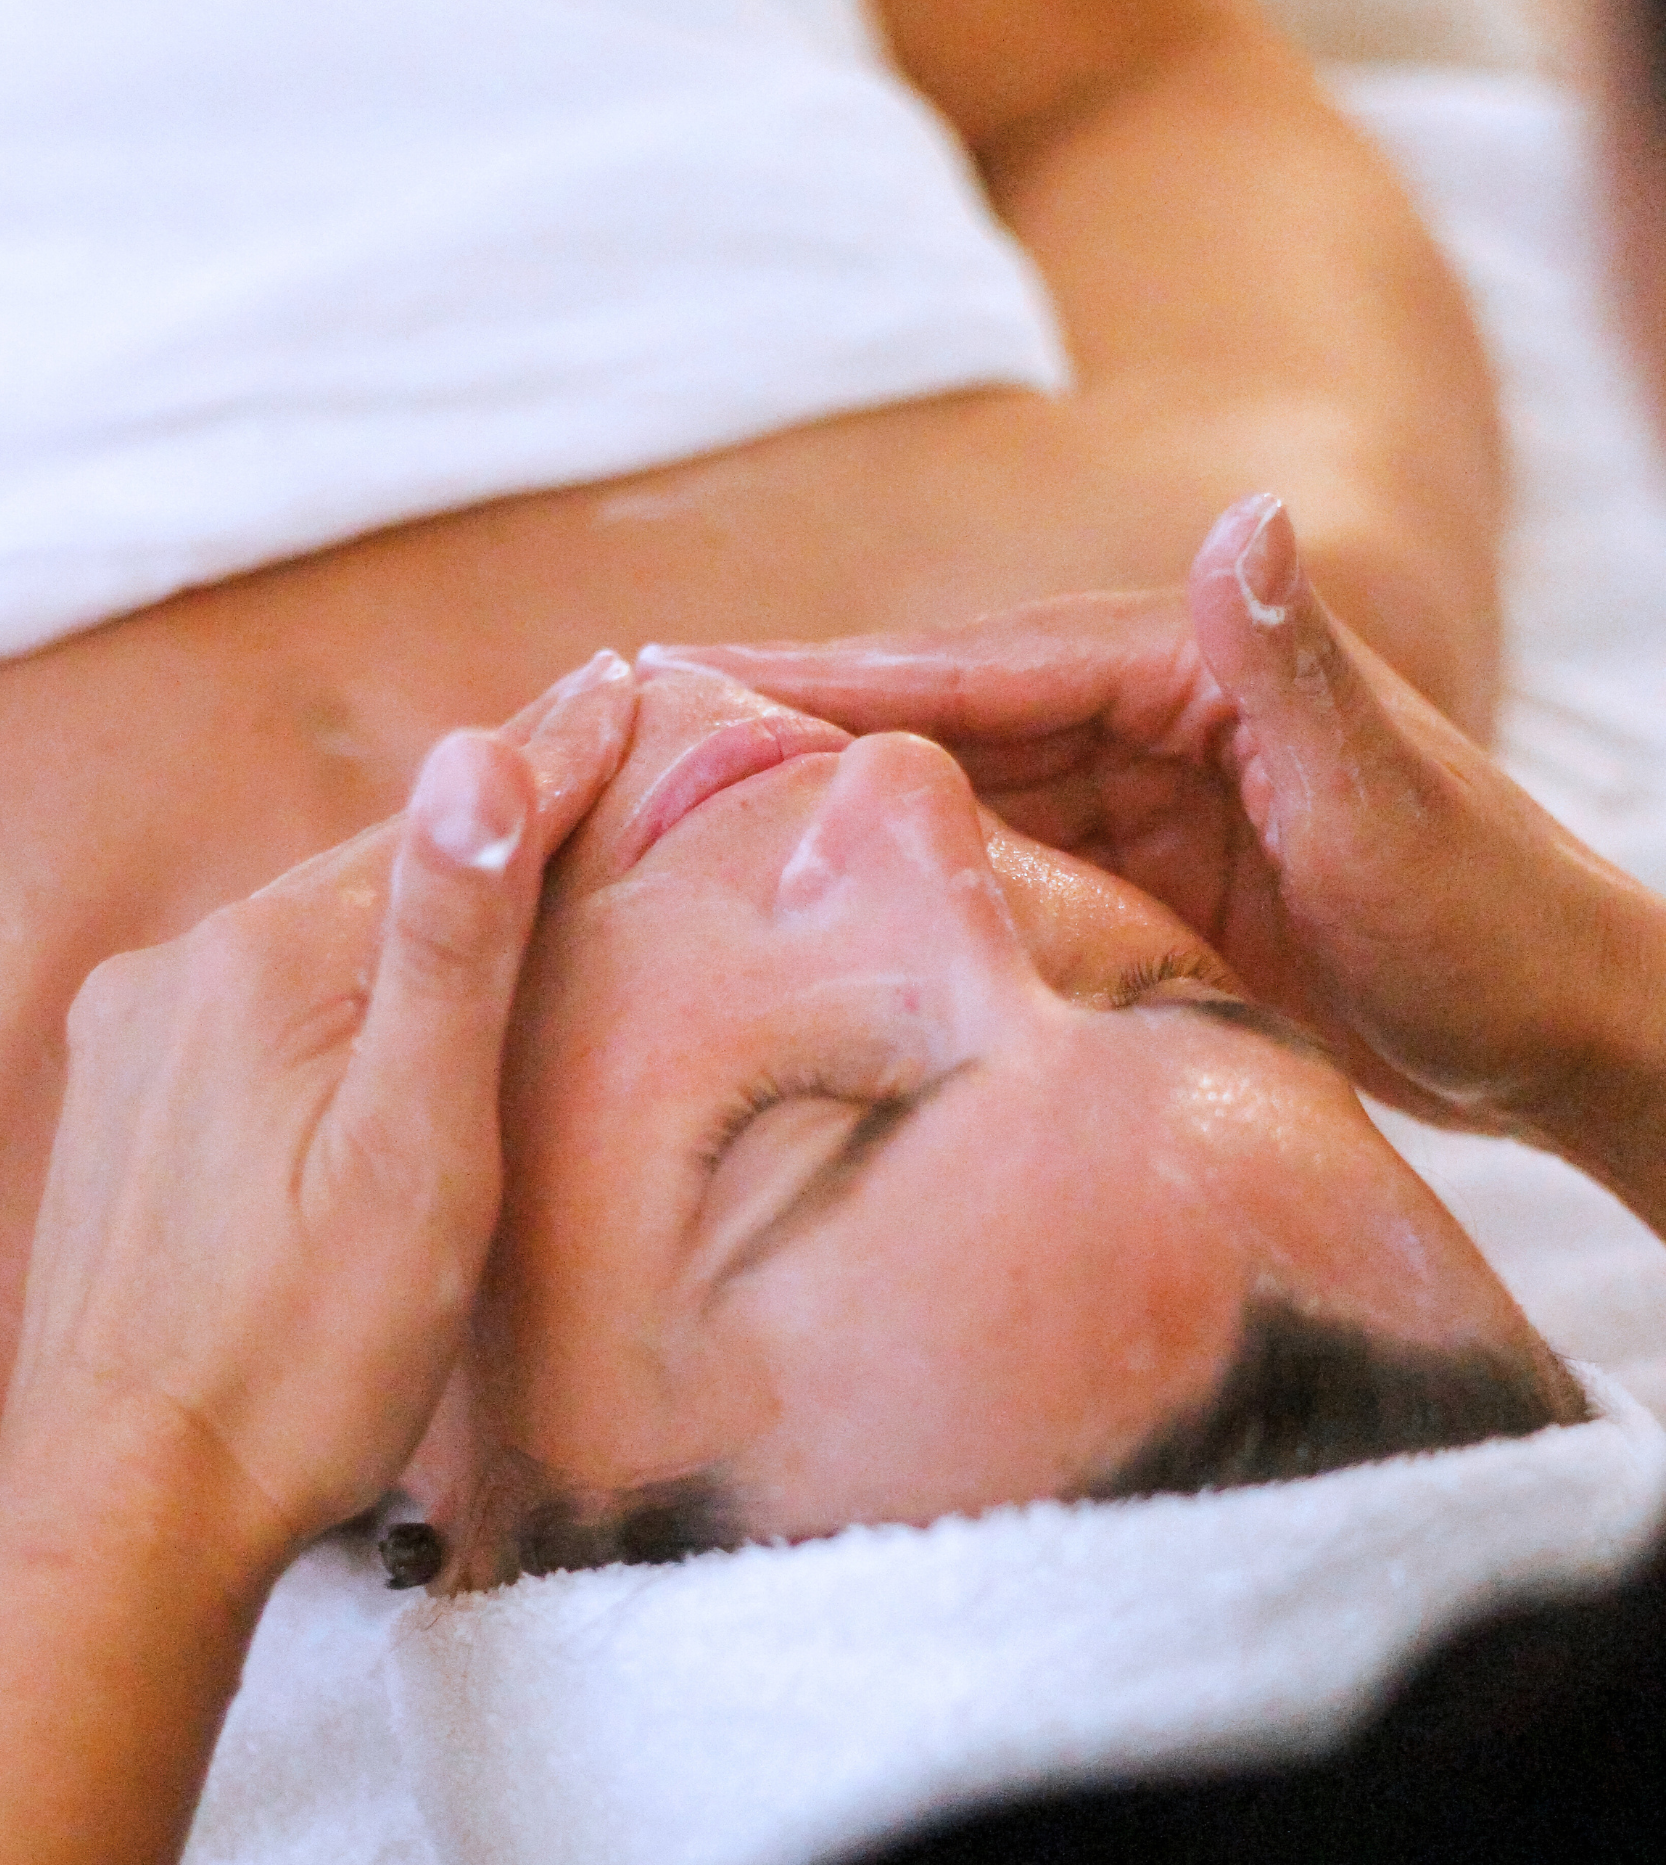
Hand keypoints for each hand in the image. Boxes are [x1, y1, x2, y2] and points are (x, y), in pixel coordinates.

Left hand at [0, 653, 634, 1563]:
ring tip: (500, 898)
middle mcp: (180, 972)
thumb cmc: (306, 1353)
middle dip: (481, 838)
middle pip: (371, 877)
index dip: (549, 762)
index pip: (445, 831)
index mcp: (270, 963)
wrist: (137, 1507)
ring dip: (401, 926)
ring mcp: (133, 1042)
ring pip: (307, 945)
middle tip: (586, 759)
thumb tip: (478, 756)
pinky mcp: (116, 1108)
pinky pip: (249, 1011)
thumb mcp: (418, 1154)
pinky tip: (367, 1038)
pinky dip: (327, 1000)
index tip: (622, 680)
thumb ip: (449, 953)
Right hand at [648, 507, 1655, 1135]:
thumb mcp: (1394, 807)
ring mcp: (1136, 806)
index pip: (973, 665)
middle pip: (933, 724)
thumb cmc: (1494, 920)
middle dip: (788, 734)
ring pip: (950, 803)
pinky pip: (997, 878)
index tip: (685, 678)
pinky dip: (909, 886)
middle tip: (631, 754)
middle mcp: (1143, 720)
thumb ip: (1300, 672)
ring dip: (830, 814)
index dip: (826, 672)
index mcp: (1185, 671)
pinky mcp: (1138, 887)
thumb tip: (1243, 517)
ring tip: (683, 839)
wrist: (1554, 1025)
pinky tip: (822, 915)